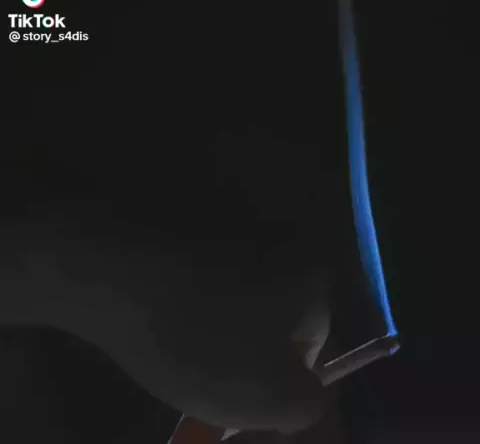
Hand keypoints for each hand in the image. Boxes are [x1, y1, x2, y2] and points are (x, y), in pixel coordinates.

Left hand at [2, 125, 336, 433]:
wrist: (112, 264)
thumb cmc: (197, 334)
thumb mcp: (263, 396)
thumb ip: (305, 403)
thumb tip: (306, 391)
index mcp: (308, 276)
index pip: (313, 339)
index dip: (279, 373)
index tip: (241, 387)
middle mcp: (279, 240)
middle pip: (275, 309)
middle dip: (249, 343)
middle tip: (208, 365)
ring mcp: (235, 220)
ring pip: (238, 287)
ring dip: (219, 316)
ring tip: (180, 335)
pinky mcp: (195, 214)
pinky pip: (205, 265)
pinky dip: (192, 287)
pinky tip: (163, 302)